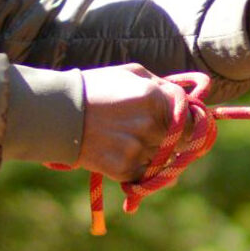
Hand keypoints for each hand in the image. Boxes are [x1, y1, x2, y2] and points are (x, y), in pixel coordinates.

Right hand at [77, 64, 215, 183]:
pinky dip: (140, 170)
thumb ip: (164, 85)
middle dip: (172, 141)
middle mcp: (151, 125)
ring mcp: (138, 149)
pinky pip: (146, 175)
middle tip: (156, 137)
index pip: (190, 120)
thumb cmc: (97, 88)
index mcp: (156, 99)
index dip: (189, 125)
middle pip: (180, 143)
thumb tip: (188, 100)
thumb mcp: (132, 74)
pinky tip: (125, 156)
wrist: (59, 114)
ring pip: (163, 160)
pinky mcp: (124, 169)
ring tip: (130, 142)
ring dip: (154, 155)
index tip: (184, 127)